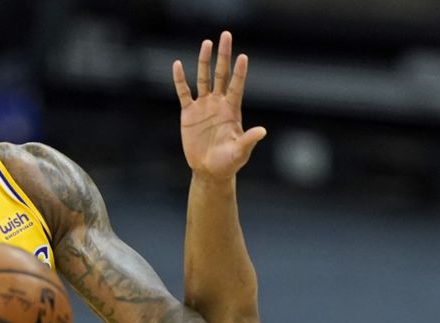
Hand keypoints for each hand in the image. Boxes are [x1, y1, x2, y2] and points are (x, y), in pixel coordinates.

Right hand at [174, 31, 265, 180]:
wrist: (209, 170)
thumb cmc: (228, 162)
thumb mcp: (240, 152)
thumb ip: (249, 140)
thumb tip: (262, 131)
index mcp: (232, 110)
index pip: (237, 86)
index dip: (239, 72)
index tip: (243, 57)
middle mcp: (219, 103)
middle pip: (221, 74)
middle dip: (223, 56)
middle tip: (225, 35)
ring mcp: (204, 106)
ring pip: (203, 79)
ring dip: (204, 61)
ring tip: (206, 43)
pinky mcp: (189, 112)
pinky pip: (183, 92)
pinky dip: (180, 79)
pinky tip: (177, 65)